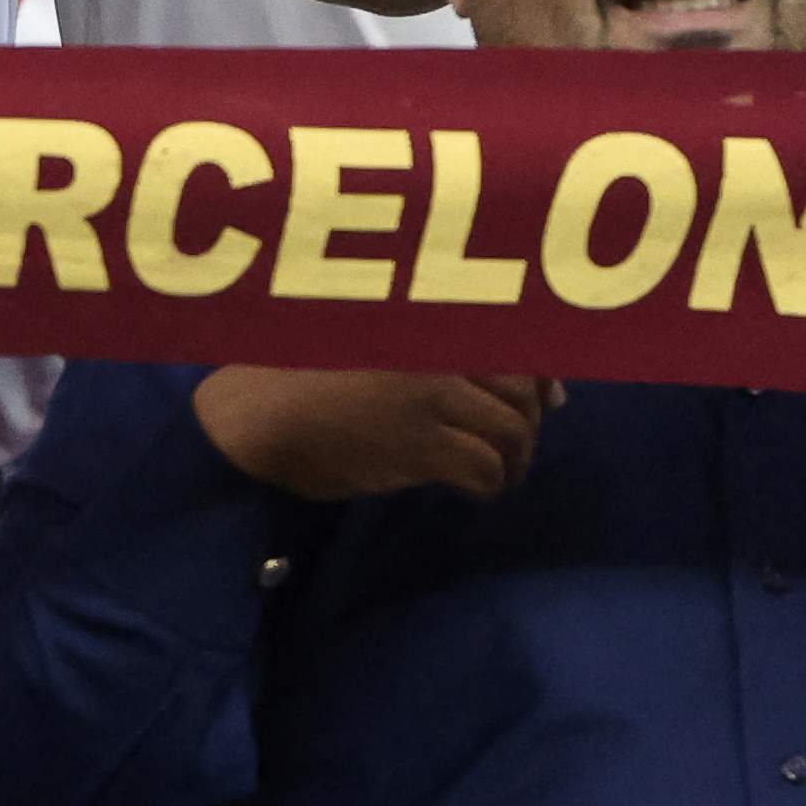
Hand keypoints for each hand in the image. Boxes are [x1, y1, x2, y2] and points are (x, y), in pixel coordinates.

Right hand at [191, 368, 558, 501]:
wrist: (254, 417)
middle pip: (523, 387)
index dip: (543, 374)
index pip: (516, 339)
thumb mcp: (374, 346)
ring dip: (514, 458)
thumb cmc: (301, 377)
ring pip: (512, 430)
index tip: (550, 398)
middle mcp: (439, 345)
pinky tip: (476, 491)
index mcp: (430, 315)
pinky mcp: (419, 441)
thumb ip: (439, 356)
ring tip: (499, 472)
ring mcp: (432, 392)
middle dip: (530, 422)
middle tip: (514, 444)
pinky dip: (490, 484)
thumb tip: (524, 389)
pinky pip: (484, 467)